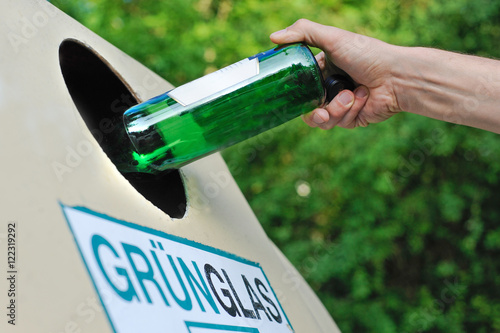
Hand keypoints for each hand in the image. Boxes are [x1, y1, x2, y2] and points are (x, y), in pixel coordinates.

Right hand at [270, 19, 401, 128]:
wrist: (396, 76)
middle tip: (320, 112)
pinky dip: (350, 111)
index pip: (300, 86)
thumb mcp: (332, 37)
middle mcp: (331, 88)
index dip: (294, 94)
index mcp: (323, 70)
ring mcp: (341, 105)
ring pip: (322, 120)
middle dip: (314, 112)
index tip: (288, 98)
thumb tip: (273, 37)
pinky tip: (363, 98)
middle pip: (308, 109)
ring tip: (351, 97)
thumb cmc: (367, 54)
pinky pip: (339, 123)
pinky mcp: (352, 119)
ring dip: (336, 109)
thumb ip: (302, 33)